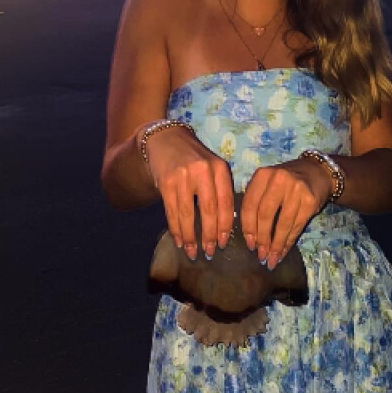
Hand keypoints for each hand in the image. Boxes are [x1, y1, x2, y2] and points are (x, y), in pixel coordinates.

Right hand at [141, 125, 233, 260]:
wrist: (165, 140)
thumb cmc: (193, 159)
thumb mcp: (211, 168)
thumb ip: (219, 190)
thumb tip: (225, 226)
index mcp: (219, 168)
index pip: (226, 202)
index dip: (225, 226)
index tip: (224, 243)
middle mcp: (203, 171)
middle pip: (209, 210)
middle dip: (210, 235)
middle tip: (210, 252)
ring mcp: (183, 176)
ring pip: (188, 213)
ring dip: (191, 236)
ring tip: (192, 252)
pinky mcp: (166, 182)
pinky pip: (172, 211)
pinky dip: (176, 229)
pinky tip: (179, 241)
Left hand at [241, 156, 331, 269]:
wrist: (317, 172)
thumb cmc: (287, 182)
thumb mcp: (268, 183)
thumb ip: (257, 201)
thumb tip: (250, 237)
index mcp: (263, 175)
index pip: (249, 204)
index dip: (248, 227)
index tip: (249, 244)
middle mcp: (279, 179)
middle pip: (265, 215)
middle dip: (262, 239)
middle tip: (261, 255)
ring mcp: (296, 189)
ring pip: (282, 223)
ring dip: (276, 244)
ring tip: (272, 258)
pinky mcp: (310, 200)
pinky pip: (297, 226)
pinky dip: (289, 241)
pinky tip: (283, 251)